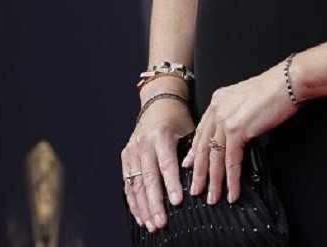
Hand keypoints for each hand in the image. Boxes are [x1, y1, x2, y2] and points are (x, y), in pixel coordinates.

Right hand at [121, 92, 194, 232]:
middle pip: (148, 179)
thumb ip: (192, 152)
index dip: (171, 184)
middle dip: (155, 203)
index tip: (176, 202)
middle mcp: (143, 144)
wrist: (158, 103)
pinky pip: (128, 184)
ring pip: (136, 185)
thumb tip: (200, 176)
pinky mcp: (125, 158)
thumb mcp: (188, 130)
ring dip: (144, 208)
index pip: (166, 164)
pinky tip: (141, 216)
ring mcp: (131, 151)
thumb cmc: (177, 118)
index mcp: (160, 135)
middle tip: (162, 222)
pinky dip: (134, 202)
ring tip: (152, 224)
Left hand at [185, 62, 297, 203]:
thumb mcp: (245, 101)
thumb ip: (234, 117)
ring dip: (214, 181)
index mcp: (218, 101)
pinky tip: (232, 191)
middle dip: (199, 172)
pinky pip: (231, 160)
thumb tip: (232, 139)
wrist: (287, 82)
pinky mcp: (237, 129)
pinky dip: (232, 179)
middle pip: (203, 146)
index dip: (195, 152)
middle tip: (196, 189)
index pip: (202, 131)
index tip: (190, 166)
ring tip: (213, 197)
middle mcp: (217, 109)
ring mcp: (225, 119)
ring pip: (215, 157)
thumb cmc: (274, 90)